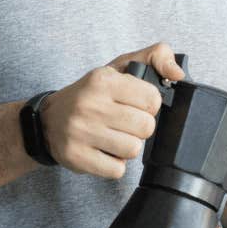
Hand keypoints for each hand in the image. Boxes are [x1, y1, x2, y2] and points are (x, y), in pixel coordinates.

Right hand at [40, 43, 184, 177]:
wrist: (48, 120)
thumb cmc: (91, 94)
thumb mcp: (119, 67)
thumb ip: (155, 57)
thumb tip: (178, 74)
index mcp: (103, 80)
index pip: (152, 99)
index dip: (150, 105)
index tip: (137, 105)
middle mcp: (90, 105)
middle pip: (146, 127)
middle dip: (140, 127)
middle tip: (125, 123)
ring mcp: (80, 132)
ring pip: (133, 150)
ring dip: (128, 147)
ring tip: (114, 137)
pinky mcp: (76, 157)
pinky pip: (117, 170)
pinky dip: (115, 164)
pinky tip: (104, 151)